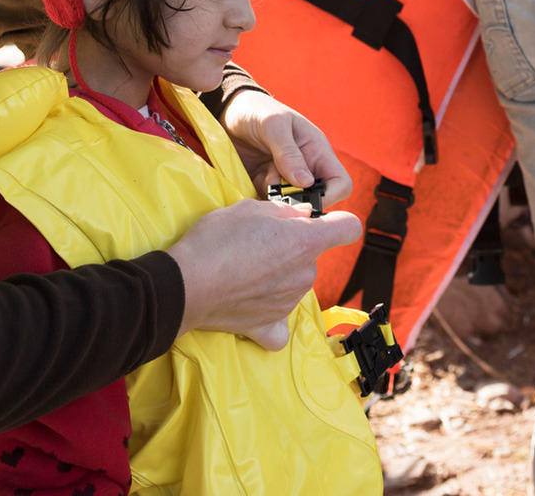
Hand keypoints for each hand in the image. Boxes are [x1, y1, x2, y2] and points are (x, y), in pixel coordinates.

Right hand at [167, 199, 362, 348]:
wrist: (185, 283)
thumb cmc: (216, 240)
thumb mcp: (249, 208)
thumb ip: (285, 212)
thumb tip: (303, 215)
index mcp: (306, 241)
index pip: (349, 227)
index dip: (337, 221)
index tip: (320, 221)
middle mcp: (305, 274)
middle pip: (313, 256)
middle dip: (293, 247)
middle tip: (259, 242)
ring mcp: (290, 303)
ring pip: (295, 282)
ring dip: (279, 274)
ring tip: (245, 268)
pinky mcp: (270, 325)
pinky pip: (280, 322)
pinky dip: (271, 314)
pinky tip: (255, 304)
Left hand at [221, 89, 351, 208]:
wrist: (228, 111)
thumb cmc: (257, 111)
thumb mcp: (273, 125)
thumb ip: (288, 153)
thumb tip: (307, 183)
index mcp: (317, 151)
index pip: (340, 183)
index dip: (329, 196)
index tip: (304, 198)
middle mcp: (305, 168)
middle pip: (316, 200)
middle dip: (297, 201)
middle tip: (275, 188)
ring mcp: (285, 179)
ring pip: (290, 206)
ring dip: (276, 199)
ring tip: (260, 176)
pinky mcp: (265, 186)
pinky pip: (269, 204)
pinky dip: (261, 200)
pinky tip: (251, 181)